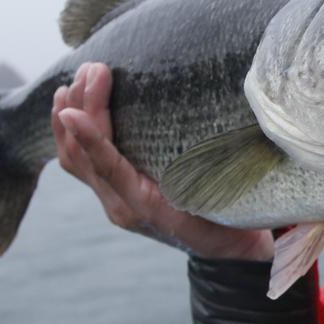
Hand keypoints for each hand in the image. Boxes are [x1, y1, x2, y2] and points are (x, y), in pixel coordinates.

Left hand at [51, 62, 274, 260]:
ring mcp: (114, 200)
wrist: (226, 253)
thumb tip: (256, 165)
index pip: (110, 169)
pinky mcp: (112, 193)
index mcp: (149, 208)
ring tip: (74, 80)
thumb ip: (232, 191)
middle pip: (83, 157)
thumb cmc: (236, 226)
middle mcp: (123, 206)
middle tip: (93, 69)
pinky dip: (69, 132)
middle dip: (81, 108)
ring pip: (73, 159)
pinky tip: (67, 104)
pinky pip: (79, 162)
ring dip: (68, 117)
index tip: (74, 110)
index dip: (90, 139)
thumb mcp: (236, 213)